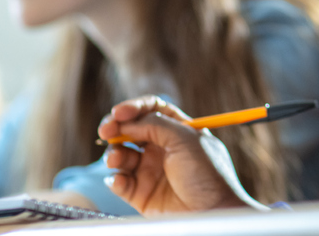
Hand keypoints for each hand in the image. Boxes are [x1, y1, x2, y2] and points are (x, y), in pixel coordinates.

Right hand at [99, 96, 265, 214]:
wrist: (212, 211)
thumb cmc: (207, 173)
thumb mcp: (185, 139)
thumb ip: (155, 125)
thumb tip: (128, 122)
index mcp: (178, 130)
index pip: (152, 110)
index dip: (134, 108)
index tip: (119, 112)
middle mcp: (162, 148)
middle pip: (131, 130)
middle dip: (115, 128)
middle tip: (106, 130)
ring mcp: (151, 170)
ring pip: (121, 155)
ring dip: (113, 154)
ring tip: (116, 158)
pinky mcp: (141, 194)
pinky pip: (119, 182)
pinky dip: (115, 179)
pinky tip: (120, 180)